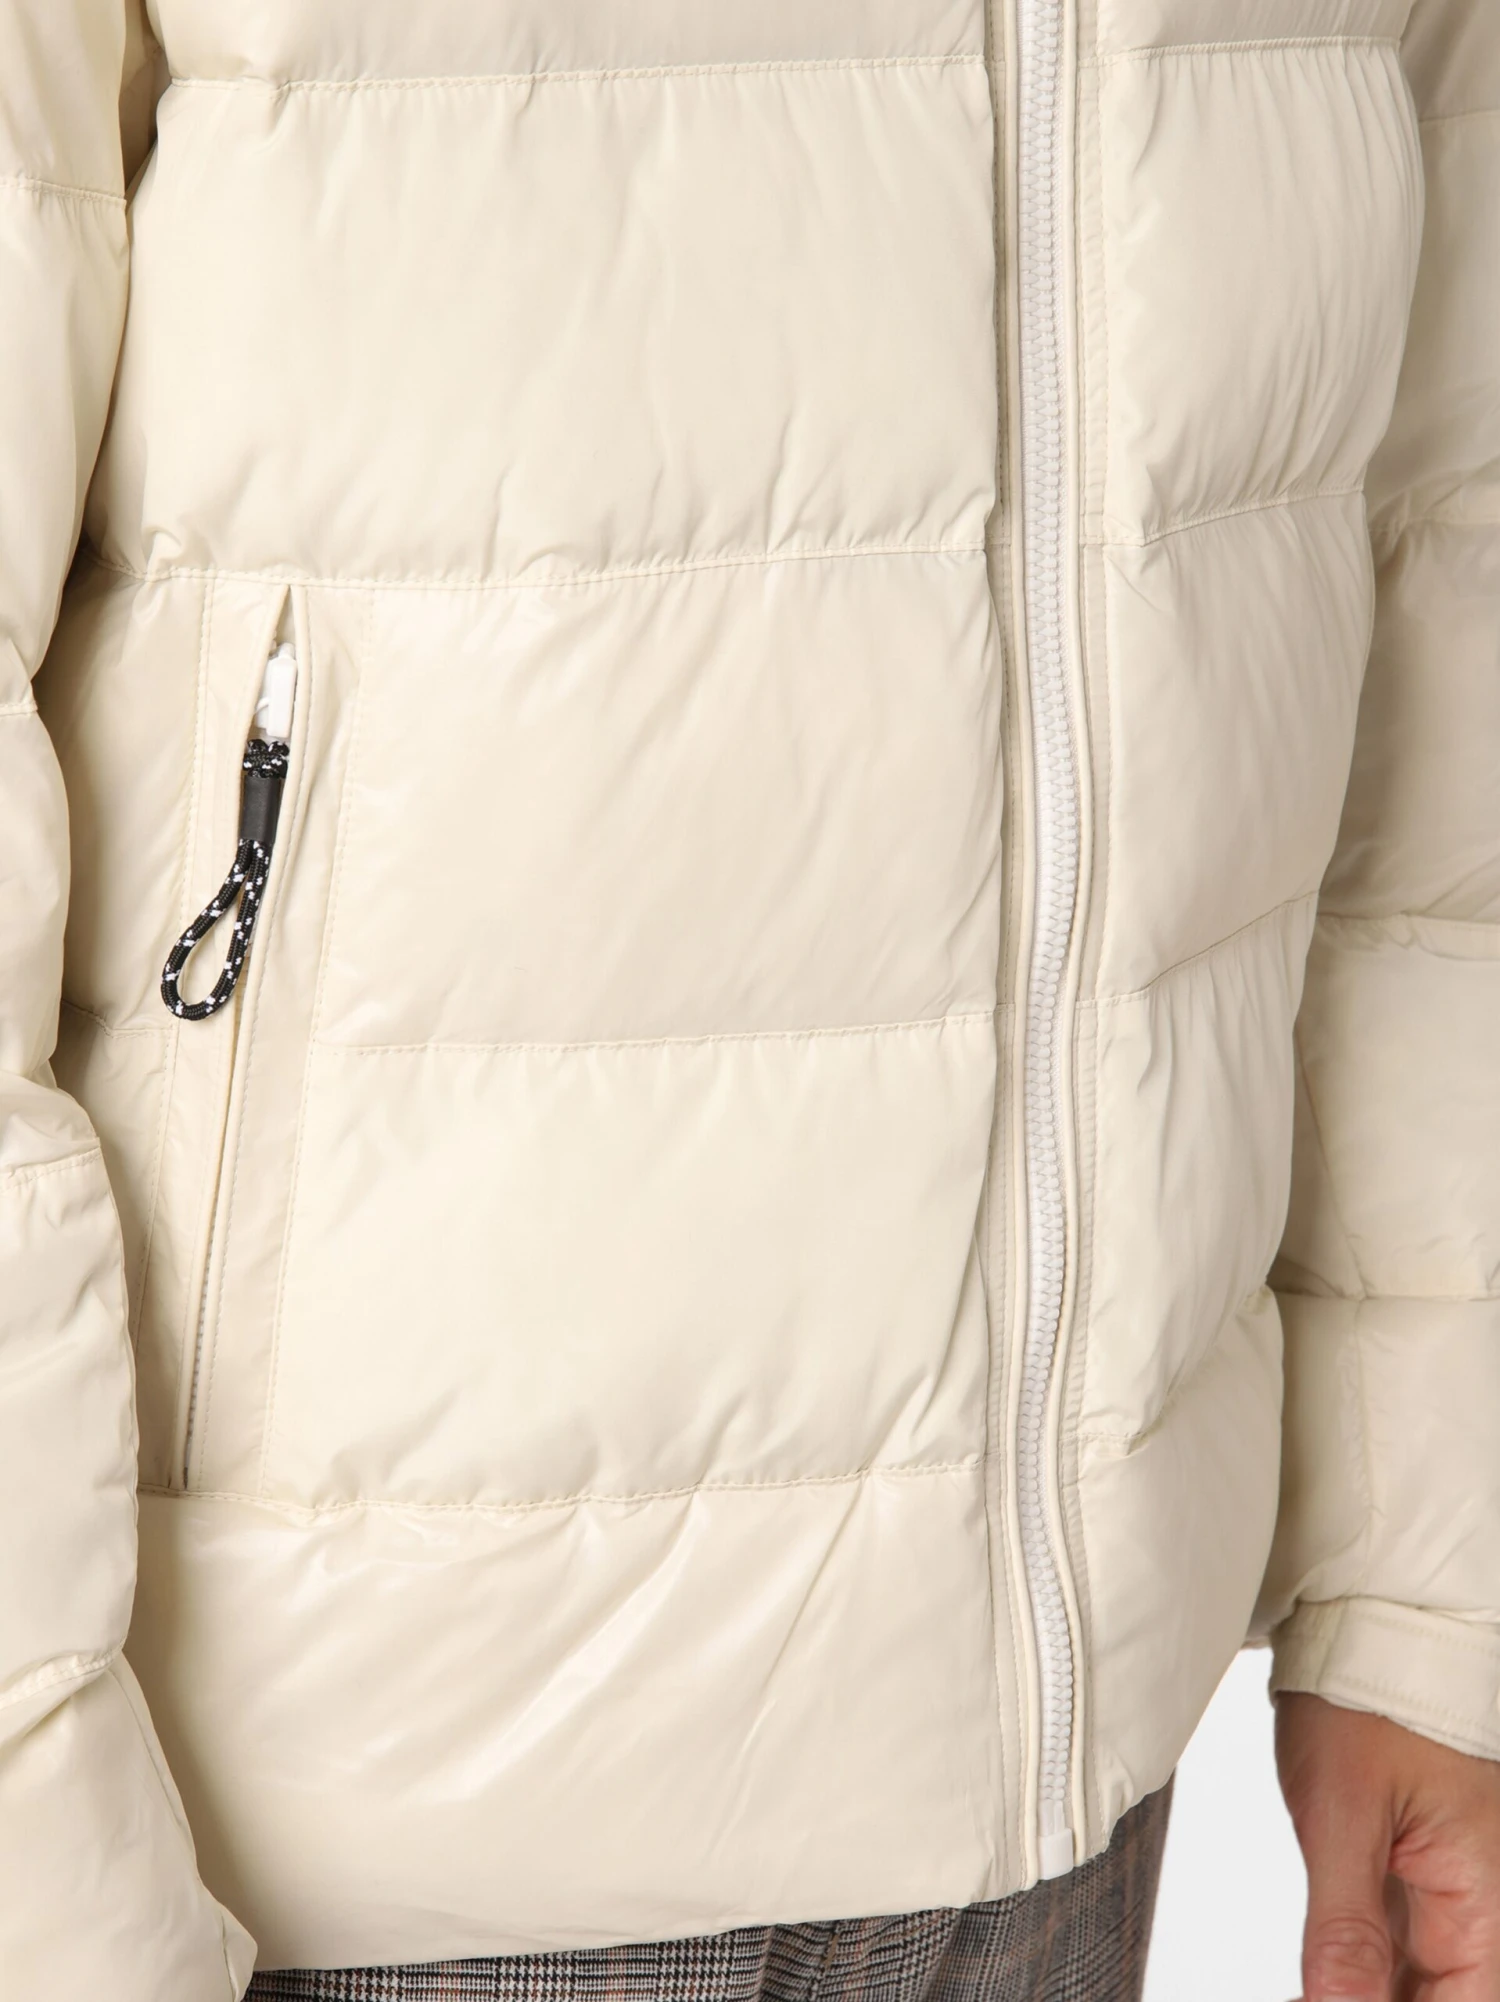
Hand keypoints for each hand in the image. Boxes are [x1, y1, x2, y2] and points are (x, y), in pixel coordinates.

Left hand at [1276, 1692, 1499, 1999]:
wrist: (1364, 1625)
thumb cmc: (1368, 1693)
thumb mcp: (1344, 1811)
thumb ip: (1347, 1927)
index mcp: (1486, 1896)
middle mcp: (1480, 1900)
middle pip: (1447, 1996)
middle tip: (1317, 1993)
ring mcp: (1447, 1889)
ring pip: (1423, 1981)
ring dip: (1365, 1993)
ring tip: (1316, 1987)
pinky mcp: (1413, 1873)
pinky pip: (1399, 1948)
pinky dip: (1363, 1972)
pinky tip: (1323, 1983)